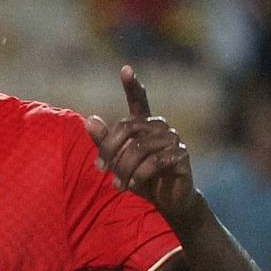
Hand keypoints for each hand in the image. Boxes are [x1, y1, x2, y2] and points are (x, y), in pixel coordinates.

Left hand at [85, 66, 198, 223]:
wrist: (167, 201)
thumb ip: (103, 142)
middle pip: (127, 128)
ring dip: (123, 168)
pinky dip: (139, 175)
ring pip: (139, 147)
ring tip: (117, 186)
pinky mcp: (181, 155)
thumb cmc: (140, 177)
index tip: (125, 68)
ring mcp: (173, 138)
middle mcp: (159, 126)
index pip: (139, 100)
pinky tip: (133, 185)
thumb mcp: (117, 161)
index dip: (132, 85)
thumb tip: (89, 119)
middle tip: (101, 170)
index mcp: (144, 124)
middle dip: (110, 151)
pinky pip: (154, 162)